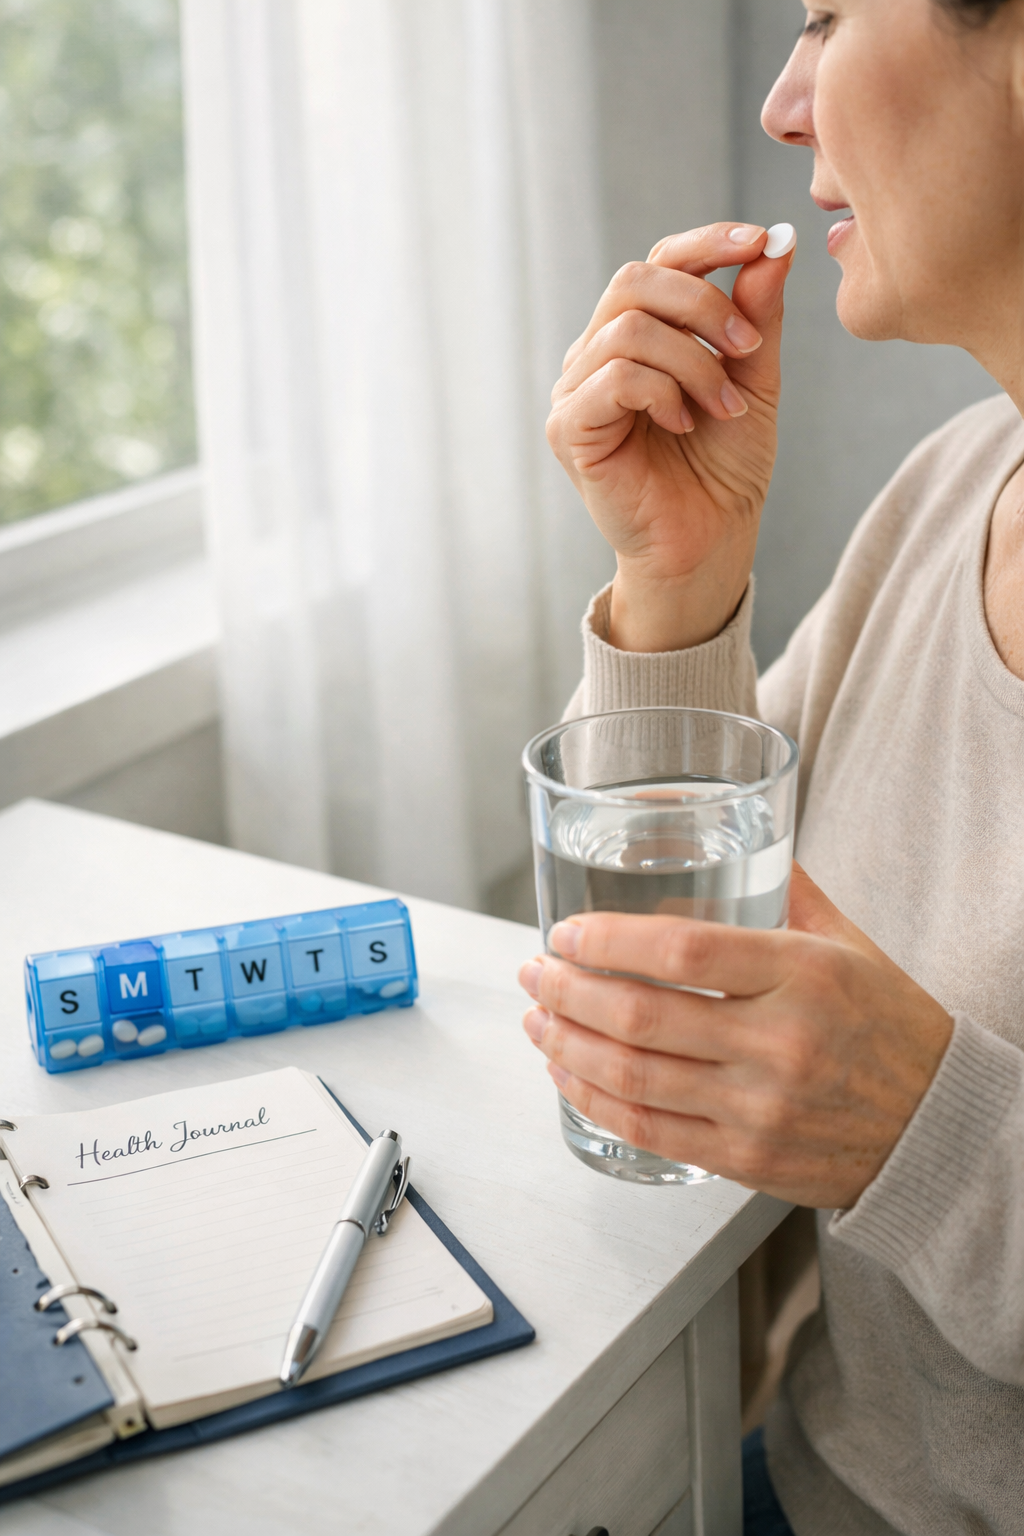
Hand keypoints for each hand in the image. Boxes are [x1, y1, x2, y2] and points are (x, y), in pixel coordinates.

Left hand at [518, 866, 952, 1208]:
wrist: (938, 1127)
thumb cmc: (890, 1026)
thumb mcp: (847, 943)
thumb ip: (783, 888)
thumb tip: (716, 829)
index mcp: (804, 973)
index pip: (683, 950)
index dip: (608, 940)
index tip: (568, 934)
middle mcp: (780, 1042)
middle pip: (642, 1016)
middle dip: (567, 992)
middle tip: (535, 973)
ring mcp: (761, 1107)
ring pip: (634, 1076)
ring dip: (567, 1047)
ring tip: (537, 1021)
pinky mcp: (747, 1156)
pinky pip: (649, 1130)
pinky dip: (595, 1101)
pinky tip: (570, 1075)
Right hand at [546, 223, 794, 652]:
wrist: (710, 541)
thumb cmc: (725, 468)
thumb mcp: (753, 379)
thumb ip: (757, 315)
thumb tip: (777, 242)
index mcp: (638, 334)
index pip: (659, 262)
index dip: (707, 243)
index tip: (761, 242)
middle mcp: (597, 354)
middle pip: (634, 280)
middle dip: (703, 303)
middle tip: (748, 349)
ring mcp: (576, 391)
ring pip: (627, 330)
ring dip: (692, 362)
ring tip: (723, 407)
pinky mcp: (569, 429)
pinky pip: (613, 377)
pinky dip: (661, 392)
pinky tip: (683, 423)